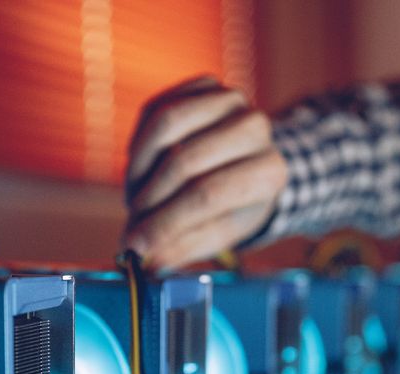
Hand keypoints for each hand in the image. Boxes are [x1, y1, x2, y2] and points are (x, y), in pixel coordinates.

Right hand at [122, 76, 287, 268]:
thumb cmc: (234, 204)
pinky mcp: (205, 86)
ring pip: (165, 126)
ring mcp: (231, 100)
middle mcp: (256, 128)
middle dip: (148, 198)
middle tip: (130, 223)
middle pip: (183, 161)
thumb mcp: (219, 233)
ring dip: (138, 168)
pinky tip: (142, 169)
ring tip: (134, 197)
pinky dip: (140, 145)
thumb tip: (147, 261)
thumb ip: (184, 247)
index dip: (164, 221)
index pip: (207, 195)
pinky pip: (155, 110)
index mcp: (269, 171)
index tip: (135, 245)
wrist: (249, 162)